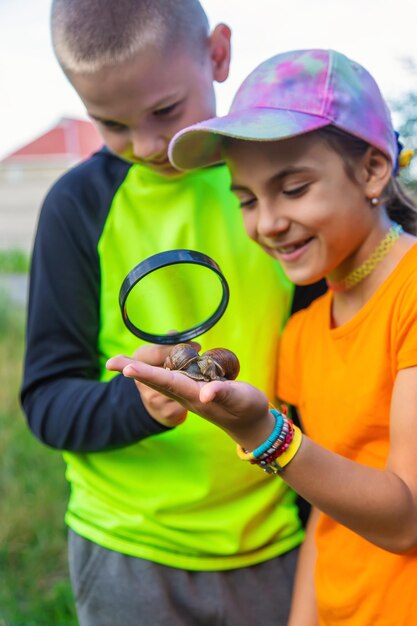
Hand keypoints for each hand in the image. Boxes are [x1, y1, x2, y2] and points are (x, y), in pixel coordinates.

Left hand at [107, 351, 274, 449]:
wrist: (250, 424)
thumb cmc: (247, 410)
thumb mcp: (240, 400)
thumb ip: (223, 394)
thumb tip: (205, 394)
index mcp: (195, 395)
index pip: (167, 381)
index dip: (147, 374)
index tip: (127, 368)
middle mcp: (186, 394)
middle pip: (155, 381)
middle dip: (134, 371)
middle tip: (110, 362)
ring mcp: (189, 393)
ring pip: (160, 379)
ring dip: (140, 370)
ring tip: (120, 362)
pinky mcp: (194, 390)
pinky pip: (170, 378)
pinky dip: (155, 371)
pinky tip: (149, 365)